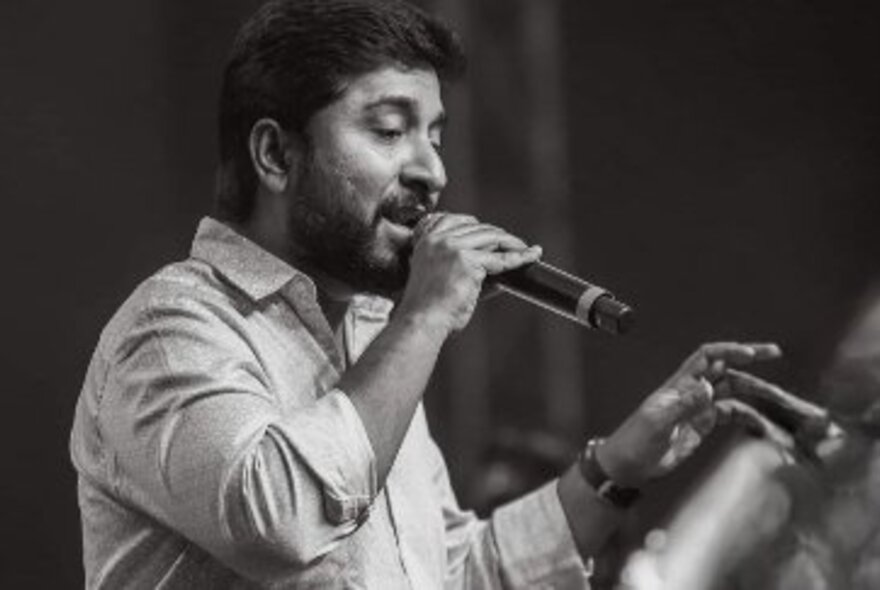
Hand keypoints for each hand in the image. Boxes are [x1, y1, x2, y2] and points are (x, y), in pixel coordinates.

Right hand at [396, 213, 541, 335]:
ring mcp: (453, 247)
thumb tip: (499, 269)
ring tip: (525, 250)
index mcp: (426, 241)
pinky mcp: (468, 261)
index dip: (477, 225)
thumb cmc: (430, 308)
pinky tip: (532, 255)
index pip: (454, 219)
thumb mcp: (443, 277)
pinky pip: (501, 258)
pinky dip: (520, 257)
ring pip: (492, 237)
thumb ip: (465, 267)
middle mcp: (438, 239)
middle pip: (477, 227)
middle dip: (499, 236)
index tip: (492, 234)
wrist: (422, 320)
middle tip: (516, 245)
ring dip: (512, 243)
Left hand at [596, 342, 782, 486]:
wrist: (630, 463)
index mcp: (679, 386)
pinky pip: (730, 414)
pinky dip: (748, 415)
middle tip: (773, 353)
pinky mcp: (702, 425)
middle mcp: (691, 392)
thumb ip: (683, 405)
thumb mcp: (658, 422)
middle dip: (750, 360)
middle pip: (725, 369)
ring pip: (732, 390)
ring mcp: (698, 408)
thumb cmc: (635, 440)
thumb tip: (706, 386)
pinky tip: (761, 422)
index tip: (752, 354)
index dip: (729, 351)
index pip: (707, 357)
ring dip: (754, 390)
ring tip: (777, 395)